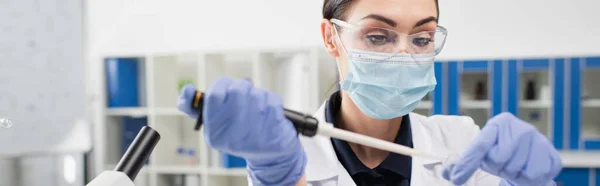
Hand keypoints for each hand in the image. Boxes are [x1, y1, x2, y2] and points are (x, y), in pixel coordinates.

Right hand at [177, 77, 305, 185]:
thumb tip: (186, 90)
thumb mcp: (215, 124)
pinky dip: (271, 100)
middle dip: (242, 86)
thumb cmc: (237, 133)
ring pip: (256, 93)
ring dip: (257, 94)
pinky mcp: (275, 128)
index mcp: (215, 133)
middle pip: (237, 90)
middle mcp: (234, 134)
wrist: (268, 154)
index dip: (221, 84)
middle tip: (243, 91)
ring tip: (256, 106)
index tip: (226, 85)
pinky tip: (268, 112)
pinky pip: (272, 99)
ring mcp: (257, 132)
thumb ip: (197, 107)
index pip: (214, 96)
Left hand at [443, 112, 561, 185]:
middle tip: (501, 162)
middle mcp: (521, 128)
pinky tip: (527, 168)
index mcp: (500, 123)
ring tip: (514, 165)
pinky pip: (533, 176)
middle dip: (496, 167)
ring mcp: (539, 140)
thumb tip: (447, 172)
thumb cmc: (500, 150)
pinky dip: (527, 179)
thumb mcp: (482, 151)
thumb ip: (465, 161)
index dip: (466, 164)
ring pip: (516, 171)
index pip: (479, 146)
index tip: (455, 178)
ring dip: (512, 173)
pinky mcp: (552, 154)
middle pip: (498, 161)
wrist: (531, 150)